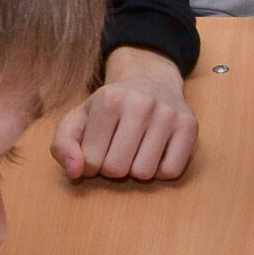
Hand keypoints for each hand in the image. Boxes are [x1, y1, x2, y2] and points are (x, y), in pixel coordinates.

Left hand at [53, 47, 197, 180]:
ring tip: (135, 151)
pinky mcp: (190, 126)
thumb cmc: (110, 108)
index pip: (91, 160)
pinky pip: (171, 172)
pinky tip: (156, 152)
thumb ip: (63, 146)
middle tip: (117, 151)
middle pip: (118, 169)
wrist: (151, 81)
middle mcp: (141, 103)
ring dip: (136, 170)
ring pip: (145, 173)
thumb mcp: (78, 120)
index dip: (91, 164)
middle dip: (113, 168)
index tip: (97, 150)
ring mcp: (169, 114)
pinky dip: (160, 170)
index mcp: (109, 100)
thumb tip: (75, 172)